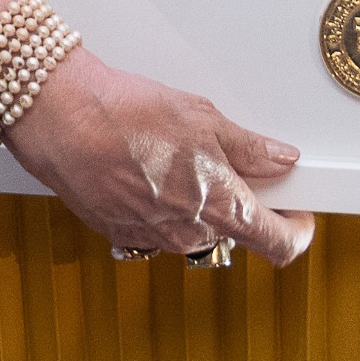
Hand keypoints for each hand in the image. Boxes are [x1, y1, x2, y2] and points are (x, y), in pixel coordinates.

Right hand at [2, 49, 313, 265]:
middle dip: (237, 200)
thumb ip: (248, 147)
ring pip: (193, 227)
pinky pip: (155, 225)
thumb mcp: (202, 118)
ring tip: (174, 153)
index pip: (280, 245)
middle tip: (226, 159)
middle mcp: (189, 235)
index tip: (298, 209)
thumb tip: (280, 159)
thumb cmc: (126, 115)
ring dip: (195, 200)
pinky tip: (144, 166)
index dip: (297, 229)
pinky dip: (159, 201)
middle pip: (234, 232)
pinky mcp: (120, 233)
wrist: (61, 119)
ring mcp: (153, 239)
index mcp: (221, 209)